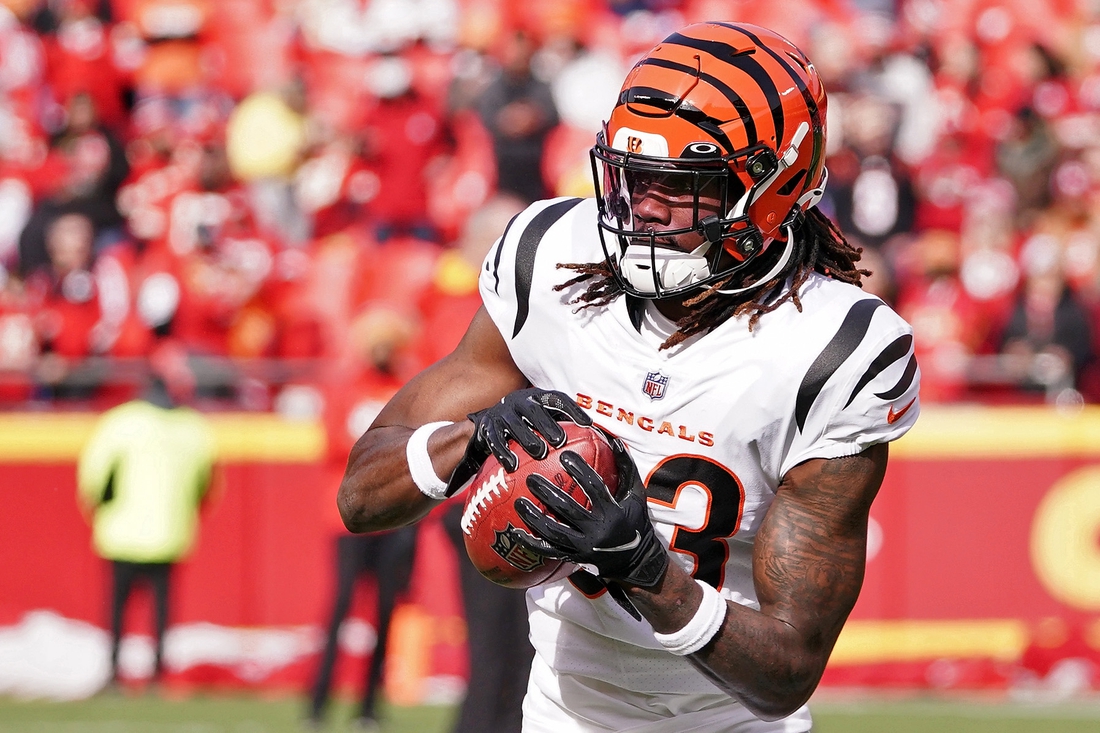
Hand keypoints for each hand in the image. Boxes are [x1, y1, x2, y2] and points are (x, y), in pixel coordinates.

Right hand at [444, 387, 591, 495]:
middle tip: (560, 441)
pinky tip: (512, 465)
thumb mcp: (542, 418)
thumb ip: (565, 425)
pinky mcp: (488, 427)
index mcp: (536, 397)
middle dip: (547, 424)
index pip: (557, 399)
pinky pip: (495, 439)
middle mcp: (519, 401)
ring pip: (514, 424)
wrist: (488, 422)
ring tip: (539, 453)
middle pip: (534, 410)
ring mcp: (502, 413)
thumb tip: (598, 440)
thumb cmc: (525, 423)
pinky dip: (503, 452)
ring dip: (527, 438)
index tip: (587, 424)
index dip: (573, 409)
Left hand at [513, 434, 667, 587]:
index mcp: (613, 513)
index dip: (580, 471)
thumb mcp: (636, 495)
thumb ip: (626, 468)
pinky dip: (532, 543)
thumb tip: (614, 440)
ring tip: (518, 502)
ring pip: (555, 533)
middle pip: (569, 511)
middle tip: (530, 478)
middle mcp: (598, 531)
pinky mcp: (575, 558)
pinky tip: (515, 533)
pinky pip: (550, 552)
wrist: (636, 560)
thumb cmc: (635, 520)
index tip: (564, 455)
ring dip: (535, 518)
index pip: (595, 488)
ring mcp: (585, 547)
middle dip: (548, 494)